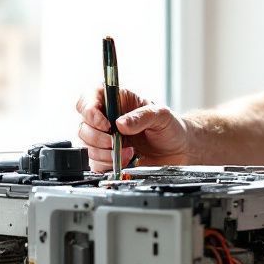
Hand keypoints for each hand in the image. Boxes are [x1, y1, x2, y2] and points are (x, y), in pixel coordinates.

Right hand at [75, 88, 190, 172]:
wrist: (179, 151)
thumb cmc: (171, 128)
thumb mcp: (161, 115)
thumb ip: (142, 116)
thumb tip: (121, 123)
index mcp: (117, 101)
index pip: (89, 99)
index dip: (90, 111)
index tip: (104, 123)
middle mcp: (107, 119)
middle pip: (84, 126)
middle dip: (99, 138)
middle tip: (118, 141)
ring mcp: (106, 139)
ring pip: (87, 146)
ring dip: (106, 153)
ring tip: (129, 152)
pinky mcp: (108, 157)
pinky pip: (95, 163)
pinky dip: (108, 165)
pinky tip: (126, 161)